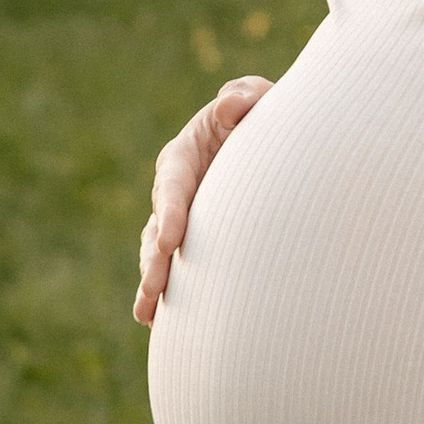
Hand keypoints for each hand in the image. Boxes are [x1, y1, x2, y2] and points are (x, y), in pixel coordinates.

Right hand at [133, 75, 272, 323]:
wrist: (276, 148)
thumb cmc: (262, 116)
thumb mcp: (257, 96)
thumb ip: (244, 96)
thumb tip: (229, 108)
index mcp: (184, 155)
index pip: (173, 184)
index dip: (170, 211)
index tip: (171, 240)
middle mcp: (175, 192)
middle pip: (159, 227)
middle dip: (155, 260)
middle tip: (153, 289)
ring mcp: (182, 220)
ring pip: (161, 253)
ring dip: (155, 283)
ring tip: (147, 314)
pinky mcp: (195, 243)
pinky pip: (179, 269)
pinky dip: (171, 295)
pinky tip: (164, 327)